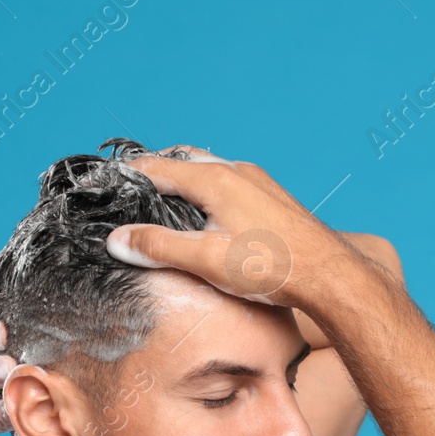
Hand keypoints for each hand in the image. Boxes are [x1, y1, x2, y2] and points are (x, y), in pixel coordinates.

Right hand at [107, 150, 388, 306]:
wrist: (330, 275)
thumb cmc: (272, 267)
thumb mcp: (206, 260)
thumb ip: (159, 248)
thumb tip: (117, 240)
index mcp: (214, 180)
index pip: (157, 166)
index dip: (127, 175)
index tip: (104, 182)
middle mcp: (236, 172)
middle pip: (184, 160)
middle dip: (156, 170)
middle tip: (131, 186)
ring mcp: (258, 182)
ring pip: (210, 168)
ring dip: (185, 177)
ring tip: (166, 195)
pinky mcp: (273, 198)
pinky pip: (231, 181)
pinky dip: (210, 188)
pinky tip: (212, 211)